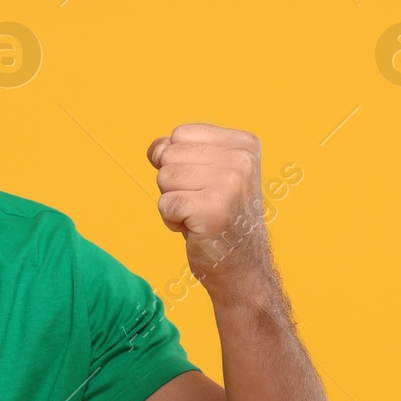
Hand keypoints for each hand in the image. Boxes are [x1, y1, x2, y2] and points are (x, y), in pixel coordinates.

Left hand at [146, 123, 271, 300]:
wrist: (240, 266)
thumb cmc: (216, 216)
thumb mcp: (206, 173)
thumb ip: (180, 151)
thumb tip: (156, 148)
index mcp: (244, 144)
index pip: (180, 134)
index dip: (178, 162)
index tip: (203, 185)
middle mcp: (241, 159)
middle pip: (169, 154)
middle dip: (174, 183)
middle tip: (201, 203)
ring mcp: (229, 183)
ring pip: (164, 178)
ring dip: (173, 202)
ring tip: (199, 215)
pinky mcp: (213, 208)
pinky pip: (165, 204)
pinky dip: (171, 220)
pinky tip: (195, 229)